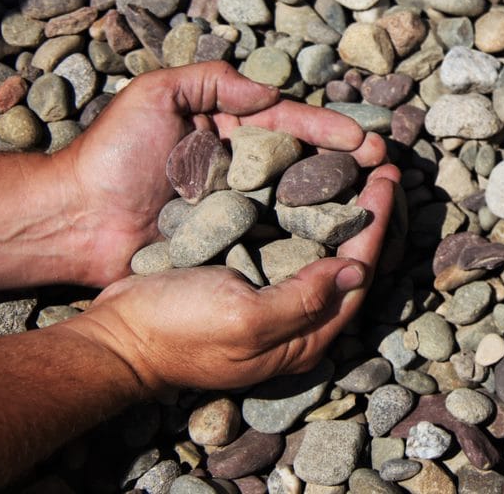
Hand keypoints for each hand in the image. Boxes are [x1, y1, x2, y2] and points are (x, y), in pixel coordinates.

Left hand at [54, 61, 389, 286]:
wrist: (74, 222)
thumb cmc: (111, 155)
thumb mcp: (155, 95)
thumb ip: (212, 80)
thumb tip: (271, 89)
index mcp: (226, 129)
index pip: (288, 122)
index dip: (327, 129)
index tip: (362, 140)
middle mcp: (238, 167)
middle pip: (305, 160)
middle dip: (347, 162)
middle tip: (385, 167)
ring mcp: (237, 208)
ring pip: (298, 199)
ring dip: (339, 198)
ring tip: (376, 200)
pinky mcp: (229, 245)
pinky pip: (275, 238)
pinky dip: (309, 238)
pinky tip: (339, 239)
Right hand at [69, 166, 399, 390]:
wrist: (115, 334)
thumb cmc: (176, 329)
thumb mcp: (245, 319)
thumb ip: (304, 299)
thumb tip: (357, 270)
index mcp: (303, 338)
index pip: (357, 275)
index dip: (376, 226)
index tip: (388, 179)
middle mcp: (294, 321)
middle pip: (346, 260)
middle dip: (367, 212)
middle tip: (382, 165)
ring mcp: (269, 299)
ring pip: (319, 247)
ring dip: (339, 206)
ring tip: (354, 165)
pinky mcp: (245, 280)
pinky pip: (287, 241)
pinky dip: (302, 210)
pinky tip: (306, 180)